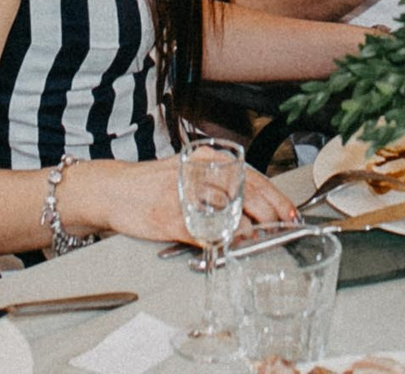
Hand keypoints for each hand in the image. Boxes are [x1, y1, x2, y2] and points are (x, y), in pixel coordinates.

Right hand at [62, 156, 298, 244]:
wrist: (114, 189)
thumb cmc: (152, 184)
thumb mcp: (190, 174)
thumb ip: (217, 186)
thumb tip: (251, 205)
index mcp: (207, 159)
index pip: (253, 176)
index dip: (277, 197)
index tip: (291, 212)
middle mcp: (200, 174)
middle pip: (248, 193)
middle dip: (271, 214)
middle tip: (283, 227)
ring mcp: (186, 197)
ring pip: (230, 212)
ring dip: (252, 228)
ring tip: (263, 237)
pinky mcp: (172, 219)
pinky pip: (205, 232)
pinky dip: (223, 240)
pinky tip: (233, 244)